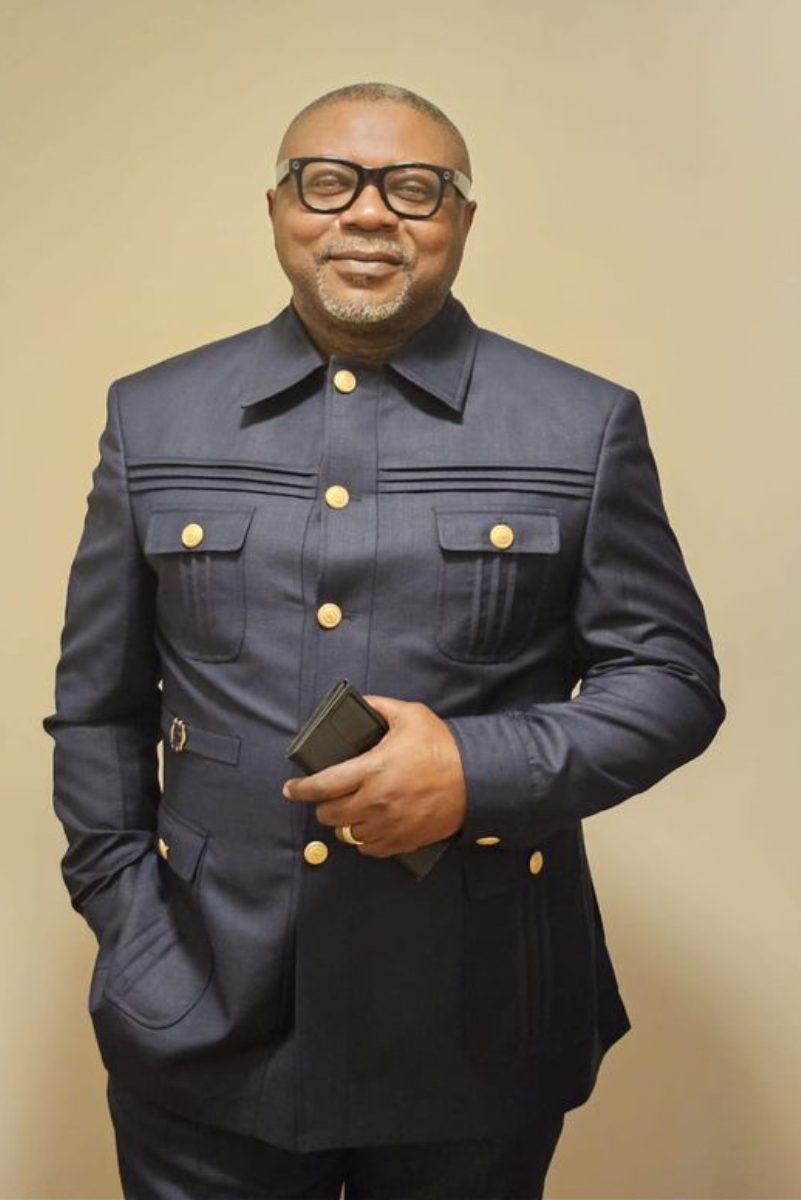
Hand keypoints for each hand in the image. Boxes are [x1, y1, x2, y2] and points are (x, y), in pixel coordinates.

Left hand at [282, 696, 466, 857]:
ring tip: (349, 811)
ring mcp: (388, 825)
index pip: (322, 786)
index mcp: (371, 770)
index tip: (290, 789)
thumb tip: (361, 703)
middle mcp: (374, 802)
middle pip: (330, 815)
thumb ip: (380, 707)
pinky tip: (368, 828)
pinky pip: (369, 849)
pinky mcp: (402, 840)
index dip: (300, 789)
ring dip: (344, 824)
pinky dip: (363, 840)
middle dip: (323, 805)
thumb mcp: (410, 715)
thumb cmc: (442, 746)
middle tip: (327, 797)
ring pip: (347, 835)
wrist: (477, 779)